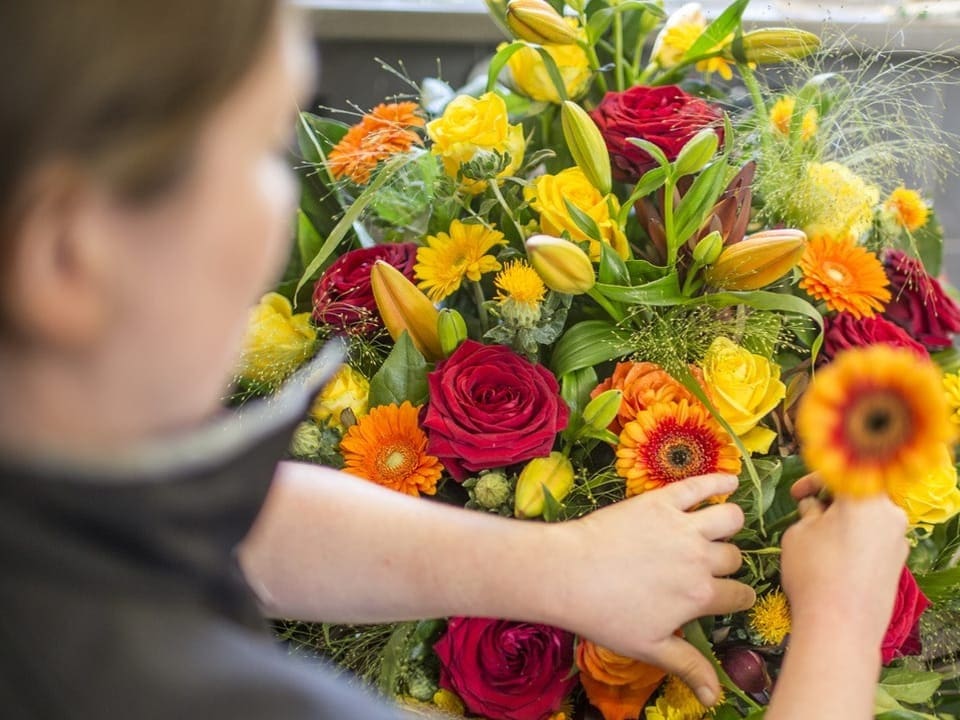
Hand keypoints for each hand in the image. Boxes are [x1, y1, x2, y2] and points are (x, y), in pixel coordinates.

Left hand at [550, 473, 754, 706]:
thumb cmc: (604, 615)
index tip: (730, 597)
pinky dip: (719, 481)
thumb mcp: (648, 647)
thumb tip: (715, 697)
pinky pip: (700, 485)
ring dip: (730, 523)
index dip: (737, 597)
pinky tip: (729, 481)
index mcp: (700, 595)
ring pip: (730, 518)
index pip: (740, 595)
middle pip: (733, 557)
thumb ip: (687, 666)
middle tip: (708, 566)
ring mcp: (682, 526)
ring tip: (721, 526)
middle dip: (727, 563)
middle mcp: (699, 558)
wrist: (567, 573)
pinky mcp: (661, 501)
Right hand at [783, 474, 908, 645]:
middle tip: (806, 514)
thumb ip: (808, 512)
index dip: (812, 480)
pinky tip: (835, 558)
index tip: (796, 494)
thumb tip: (816, 511)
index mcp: (863, 497)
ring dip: (844, 520)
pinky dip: (856, 539)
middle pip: (858, 495)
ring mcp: (898, 539)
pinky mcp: (899, 563)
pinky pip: (875, 539)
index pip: (838, 474)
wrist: (840, 627)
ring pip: (868, 517)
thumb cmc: (813, 572)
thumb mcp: (797, 532)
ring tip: (819, 539)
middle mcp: (889, 513)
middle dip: (831, 501)